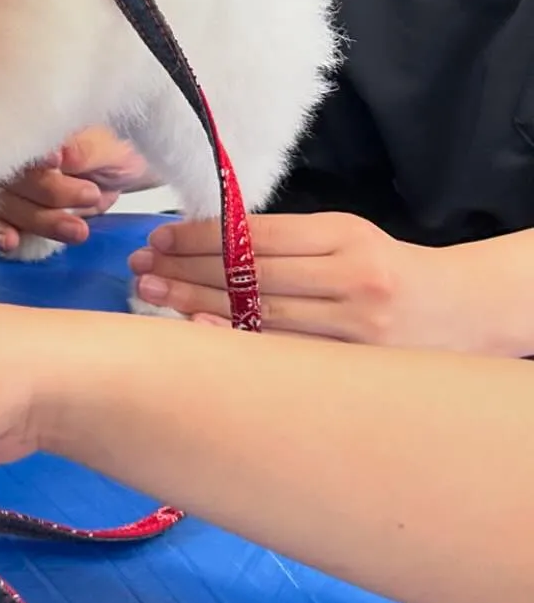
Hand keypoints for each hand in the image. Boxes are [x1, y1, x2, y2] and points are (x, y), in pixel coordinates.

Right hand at [0, 127, 151, 250]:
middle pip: (14, 176)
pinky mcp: (6, 214)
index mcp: (36, 131)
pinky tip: (10, 242)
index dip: (37, 155)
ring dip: (40, 220)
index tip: (57, 162)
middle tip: (90, 196)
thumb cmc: (110, 157)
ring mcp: (6, 186)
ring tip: (79, 231)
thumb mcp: (110, 151)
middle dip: (51, 193)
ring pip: (7, 203)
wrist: (114, 179)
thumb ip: (84, 151)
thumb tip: (58, 153)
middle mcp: (12, 156)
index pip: (25, 141)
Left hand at [130, 211, 459, 346]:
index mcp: (344, 235)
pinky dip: (233, 344)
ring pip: (258, 317)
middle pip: (249, 276)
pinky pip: (279, 355)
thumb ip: (285, 241)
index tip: (159, 238)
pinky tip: (194, 334)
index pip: (256, 236)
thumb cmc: (386, 269)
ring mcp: (354, 329)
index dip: (201, 237)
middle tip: (140, 268)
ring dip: (197, 305)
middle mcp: (350, 279)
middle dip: (186, 270)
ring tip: (152, 294)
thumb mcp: (344, 237)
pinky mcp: (353, 366)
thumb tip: (203, 242)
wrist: (462, 312)